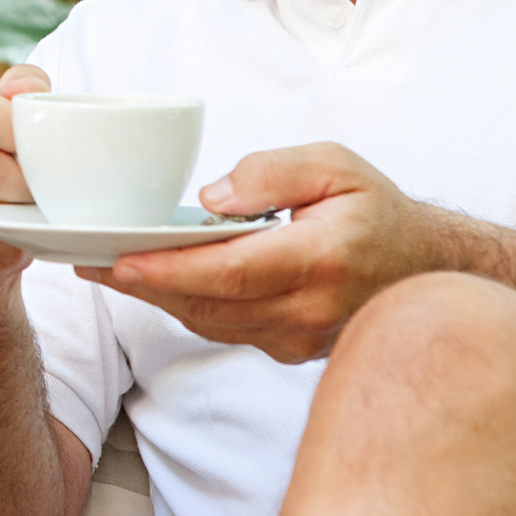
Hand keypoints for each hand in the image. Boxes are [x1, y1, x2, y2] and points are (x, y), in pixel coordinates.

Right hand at [0, 65, 48, 301]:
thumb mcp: (5, 108)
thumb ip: (22, 85)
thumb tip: (26, 92)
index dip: (16, 128)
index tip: (42, 143)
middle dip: (25, 181)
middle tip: (47, 185)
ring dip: (18, 217)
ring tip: (30, 207)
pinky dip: (7, 245)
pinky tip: (10, 232)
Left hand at [76, 143, 451, 362]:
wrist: (426, 269)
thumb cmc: (376, 211)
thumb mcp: (335, 165)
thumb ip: (274, 171)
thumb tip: (213, 196)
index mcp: (321, 260)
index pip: (228, 272)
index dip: (168, 270)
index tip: (118, 259)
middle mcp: (309, 310)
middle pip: (207, 304)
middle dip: (142, 285)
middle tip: (88, 262)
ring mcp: (299, 338)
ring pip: (209, 322)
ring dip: (157, 298)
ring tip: (107, 269)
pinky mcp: (290, 350)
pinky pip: (225, 330)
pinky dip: (186, 306)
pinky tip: (154, 282)